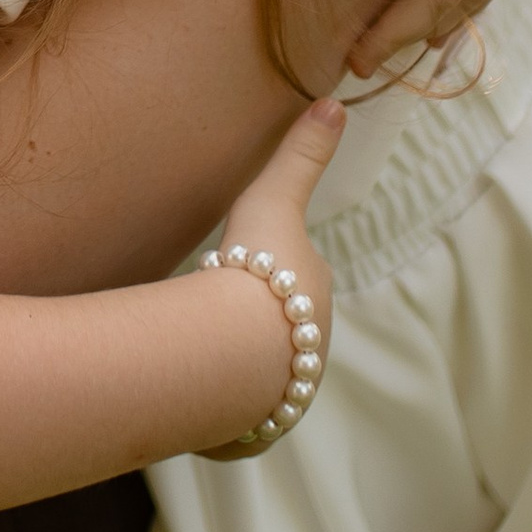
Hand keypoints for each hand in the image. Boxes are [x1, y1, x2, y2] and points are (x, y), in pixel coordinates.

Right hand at [197, 94, 342, 457]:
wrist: (233, 352)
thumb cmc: (257, 272)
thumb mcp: (276, 199)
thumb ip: (302, 154)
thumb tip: (337, 102)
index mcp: (316, 299)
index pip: (301, 281)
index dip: (273, 273)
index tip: (242, 265)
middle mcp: (309, 352)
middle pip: (283, 333)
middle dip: (257, 324)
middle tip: (214, 309)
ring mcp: (282, 394)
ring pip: (259, 379)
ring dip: (237, 369)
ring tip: (200, 354)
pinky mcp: (251, 429)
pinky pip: (234, 420)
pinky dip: (218, 412)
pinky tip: (194, 400)